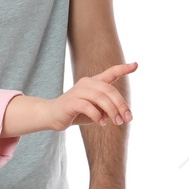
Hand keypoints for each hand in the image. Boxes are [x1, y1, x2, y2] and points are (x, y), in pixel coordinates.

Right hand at [1, 62, 135, 138]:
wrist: (53, 116)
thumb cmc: (76, 112)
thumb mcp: (95, 111)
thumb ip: (106, 109)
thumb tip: (115, 114)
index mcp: (93, 82)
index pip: (110, 72)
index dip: (123, 68)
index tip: (136, 65)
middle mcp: (86, 83)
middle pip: (109, 90)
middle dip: (121, 105)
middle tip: (128, 118)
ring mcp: (78, 91)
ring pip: (100, 98)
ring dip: (112, 111)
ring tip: (117, 122)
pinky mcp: (71, 102)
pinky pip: (88, 107)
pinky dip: (98, 116)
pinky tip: (101, 123)